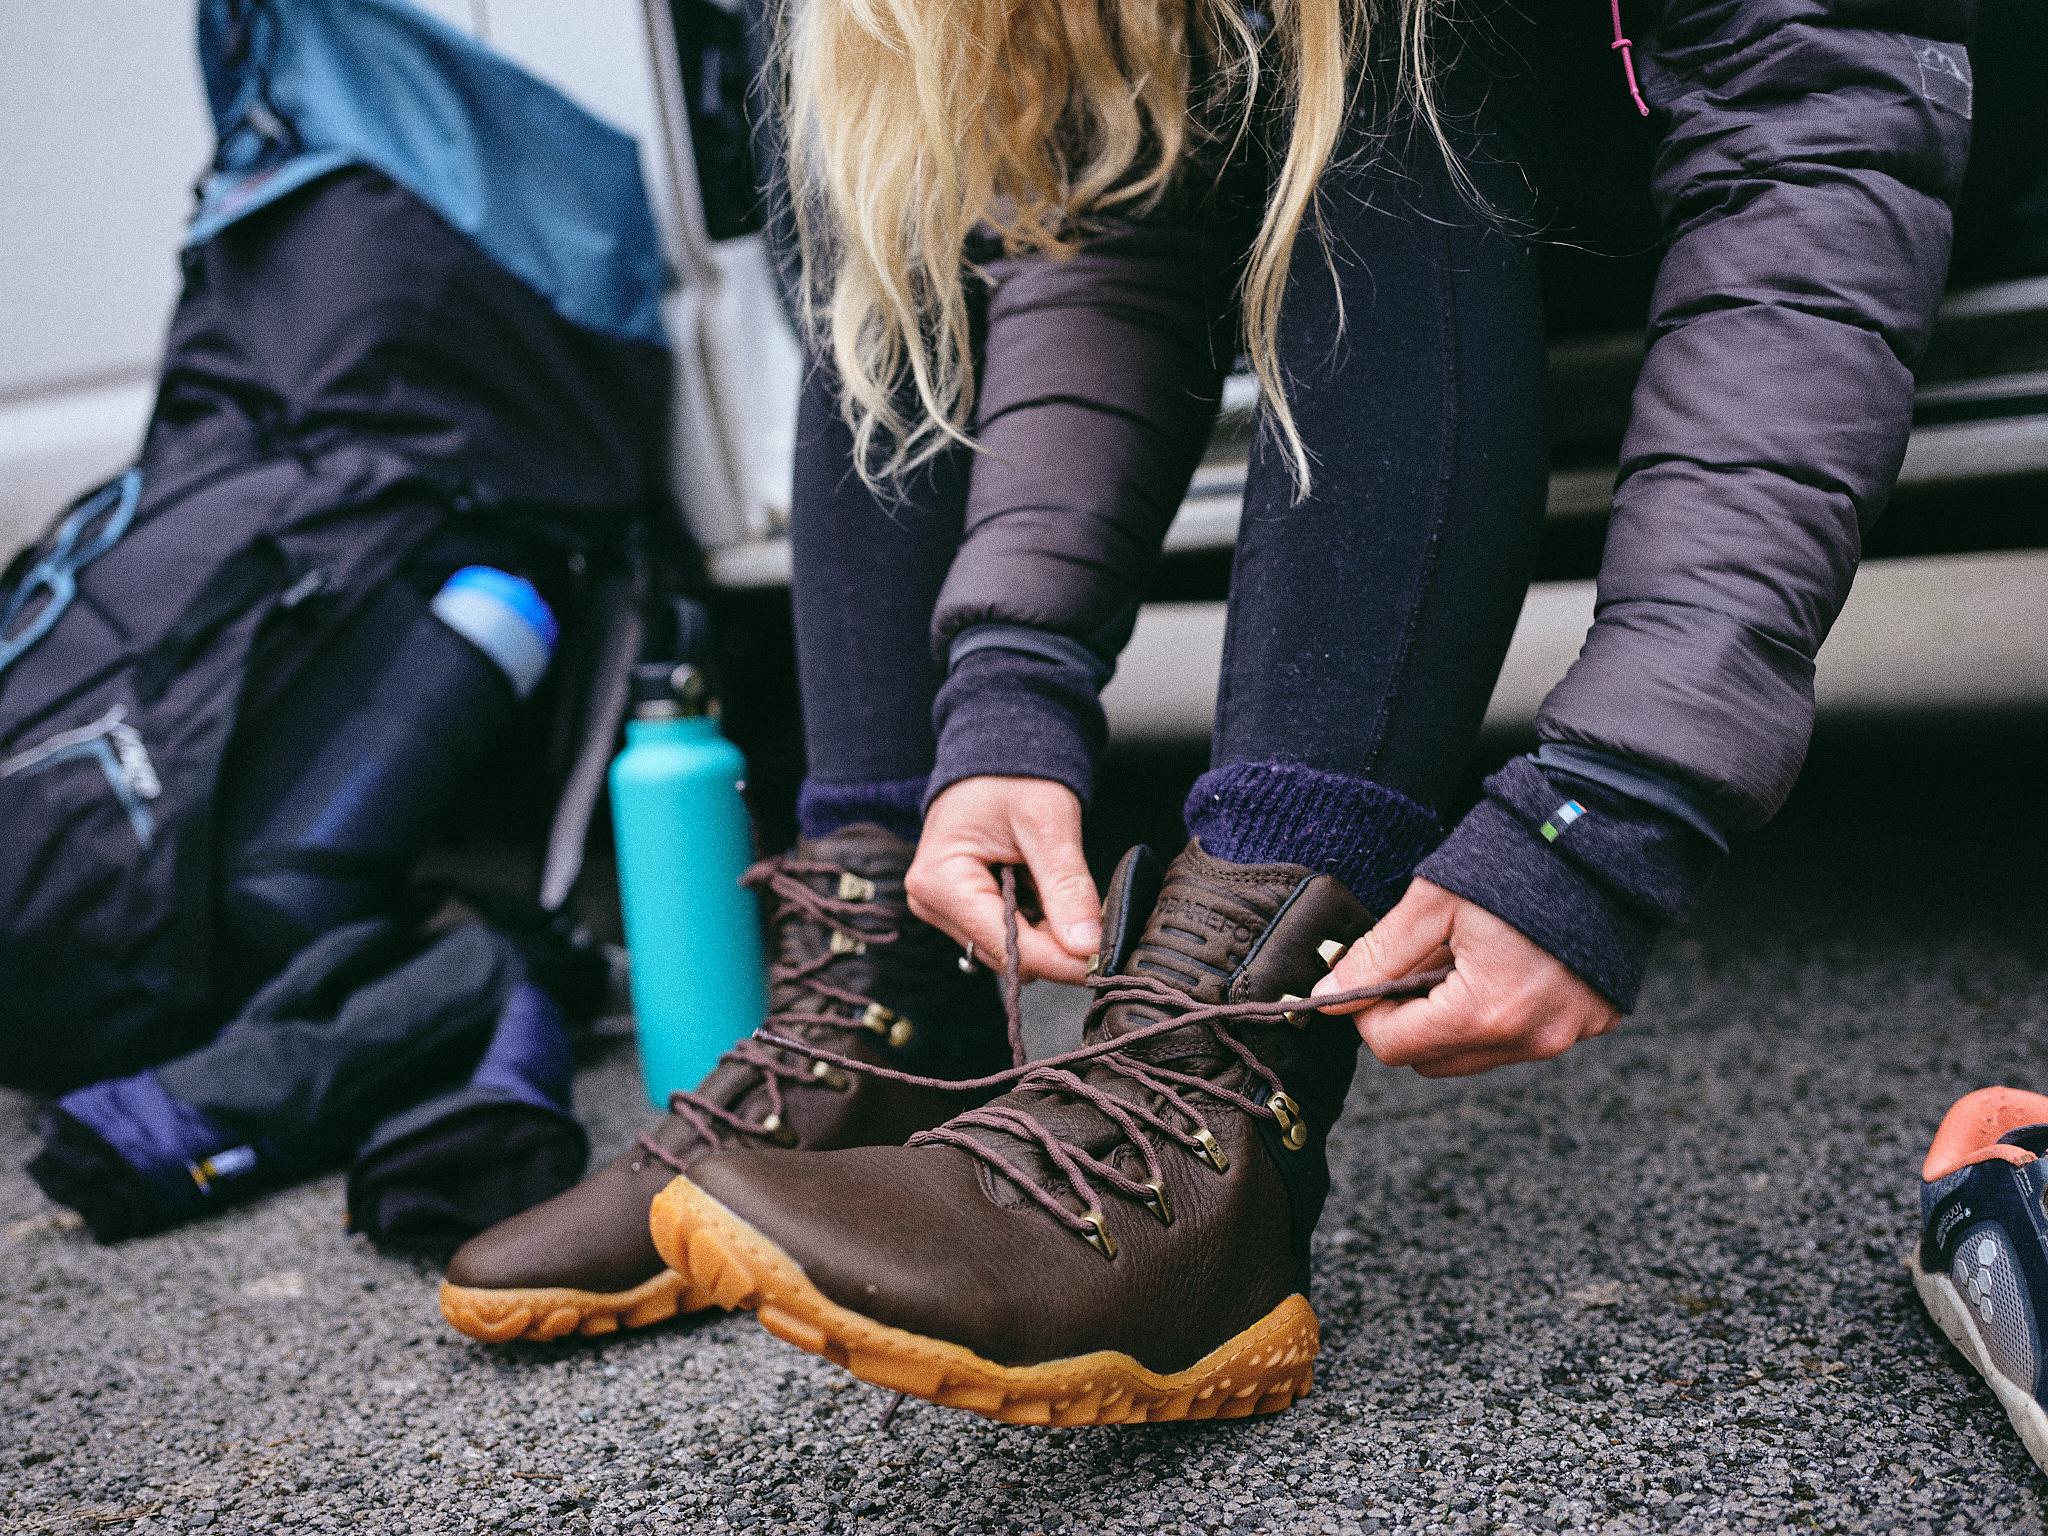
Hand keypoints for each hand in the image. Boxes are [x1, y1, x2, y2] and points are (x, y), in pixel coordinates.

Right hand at [906, 776, 1101, 983]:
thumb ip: (1066, 886)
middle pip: (1008, 955)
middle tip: (1093, 913)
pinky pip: (1006, 934)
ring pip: (1010, 950)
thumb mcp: (1048, 823)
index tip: (1105, 956)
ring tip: (1062, 888)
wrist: (997, 751)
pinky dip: (1037, 923)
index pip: (1008, 947)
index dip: (1060, 958)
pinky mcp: (960, 908)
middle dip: (1056, 944)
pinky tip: (1046, 892)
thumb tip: (1087, 945)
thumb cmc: (1015, 775)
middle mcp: (931, 903)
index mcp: (941, 882)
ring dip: (1047, 933)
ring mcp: (943, 908)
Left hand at [1309, 878, 1618, 1076]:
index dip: (1368, 1012)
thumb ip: (1377, 956)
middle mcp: (1531, 1038)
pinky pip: (1523, 1037)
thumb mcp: (1432, 902)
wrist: (1608, 838)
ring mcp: (1567, 1035)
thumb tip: (1326, 997)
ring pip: (1476, 1054)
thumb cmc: (1517, 862)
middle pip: (1433, 1060)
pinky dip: (1502, 1012)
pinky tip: (1508, 962)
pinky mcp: (1592, 1023)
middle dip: (1410, 1019)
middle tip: (1421, 960)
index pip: (1393, 1047)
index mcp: (1486, 1012)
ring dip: (1455, 1018)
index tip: (1374, 974)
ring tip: (1468, 956)